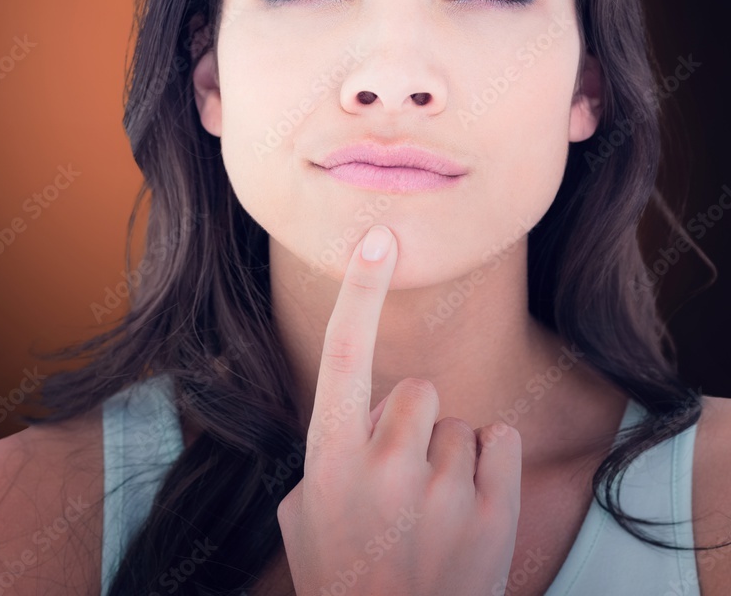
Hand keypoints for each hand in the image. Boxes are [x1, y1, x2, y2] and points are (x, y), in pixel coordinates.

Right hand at [276, 224, 521, 595]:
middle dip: (410, 424)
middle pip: (417, 390)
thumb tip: (360, 418)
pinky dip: (485, 464)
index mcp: (332, 458)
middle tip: (400, 479)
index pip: (344, 354)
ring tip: (430, 514)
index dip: (361, 291)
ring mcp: (444, 491)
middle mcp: (387, 465)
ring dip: (446, 457)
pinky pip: (496, 439)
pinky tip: (467, 509)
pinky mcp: (494, 513)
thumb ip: (327, 453)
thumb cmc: (339, 577)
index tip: (380, 238)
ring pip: (457, 422)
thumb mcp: (303, 513)